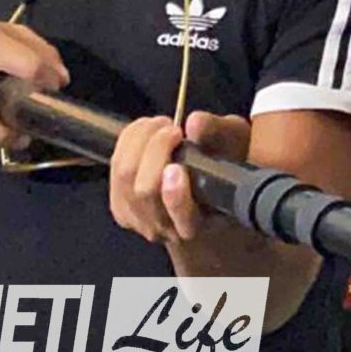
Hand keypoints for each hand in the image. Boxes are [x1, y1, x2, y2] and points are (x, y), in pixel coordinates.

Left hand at [110, 110, 250, 245]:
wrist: (206, 200)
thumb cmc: (224, 172)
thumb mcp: (238, 146)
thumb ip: (220, 134)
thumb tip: (194, 122)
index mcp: (201, 223)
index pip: (183, 217)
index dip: (176, 196)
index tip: (176, 168)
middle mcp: (167, 229)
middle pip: (145, 191)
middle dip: (155, 149)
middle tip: (173, 128)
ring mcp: (138, 221)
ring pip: (124, 178)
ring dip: (139, 141)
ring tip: (160, 124)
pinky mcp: (120, 207)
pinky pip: (113, 171)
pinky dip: (126, 143)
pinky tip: (144, 131)